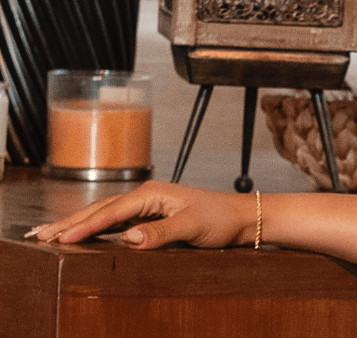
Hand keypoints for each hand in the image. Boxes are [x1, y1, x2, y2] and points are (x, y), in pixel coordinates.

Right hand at [26, 181, 255, 249]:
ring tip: (51, 233)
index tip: (62, 237)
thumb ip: (161, 232)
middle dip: (70, 222)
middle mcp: (146, 196)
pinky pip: (116, 221)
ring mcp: (147, 206)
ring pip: (105, 214)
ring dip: (78, 223)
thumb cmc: (220, 218)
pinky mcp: (150, 216)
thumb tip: (130, 238)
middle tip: (41, 235)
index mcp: (152, 193)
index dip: (85, 225)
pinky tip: (82, 234)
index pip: (111, 211)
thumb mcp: (192, 225)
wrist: (240, 217)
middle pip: (100, 209)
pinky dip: (96, 227)